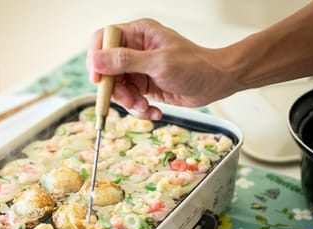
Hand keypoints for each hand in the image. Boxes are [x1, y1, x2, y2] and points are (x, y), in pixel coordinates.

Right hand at [86, 18, 237, 119]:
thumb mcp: (159, 63)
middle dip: (116, 89)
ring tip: (145, 107)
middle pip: (107, 69)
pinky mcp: (145, 86)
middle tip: (129, 100)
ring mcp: (139, 69)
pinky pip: (131, 100)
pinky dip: (140, 109)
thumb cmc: (194, 66)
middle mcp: (135, 50)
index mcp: (138, 34)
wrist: (216, 83)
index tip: (98, 79)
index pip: (104, 39)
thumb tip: (96, 61)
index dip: (96, 59)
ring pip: (118, 88)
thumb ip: (126, 61)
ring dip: (129, 102)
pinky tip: (155, 111)